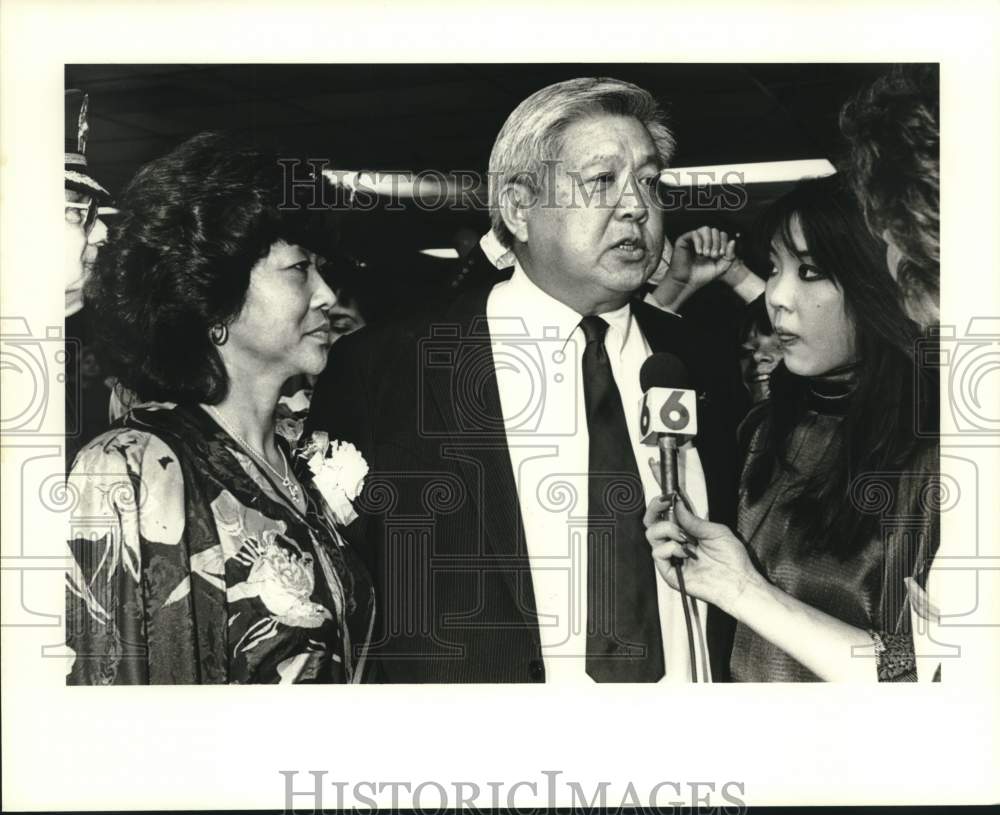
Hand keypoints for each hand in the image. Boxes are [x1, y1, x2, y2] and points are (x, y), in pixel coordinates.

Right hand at [643, 497, 761, 613]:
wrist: (738, 582)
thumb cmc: (732, 560)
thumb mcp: (716, 531)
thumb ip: (693, 520)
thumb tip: (677, 505)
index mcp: (687, 533)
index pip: (666, 516)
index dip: (661, 504)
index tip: (665, 495)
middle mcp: (676, 544)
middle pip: (652, 524)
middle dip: (655, 510)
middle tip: (664, 504)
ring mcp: (672, 557)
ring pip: (652, 535)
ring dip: (667, 529)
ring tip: (684, 536)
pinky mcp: (670, 572)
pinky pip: (657, 553)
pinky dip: (671, 548)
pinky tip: (686, 552)